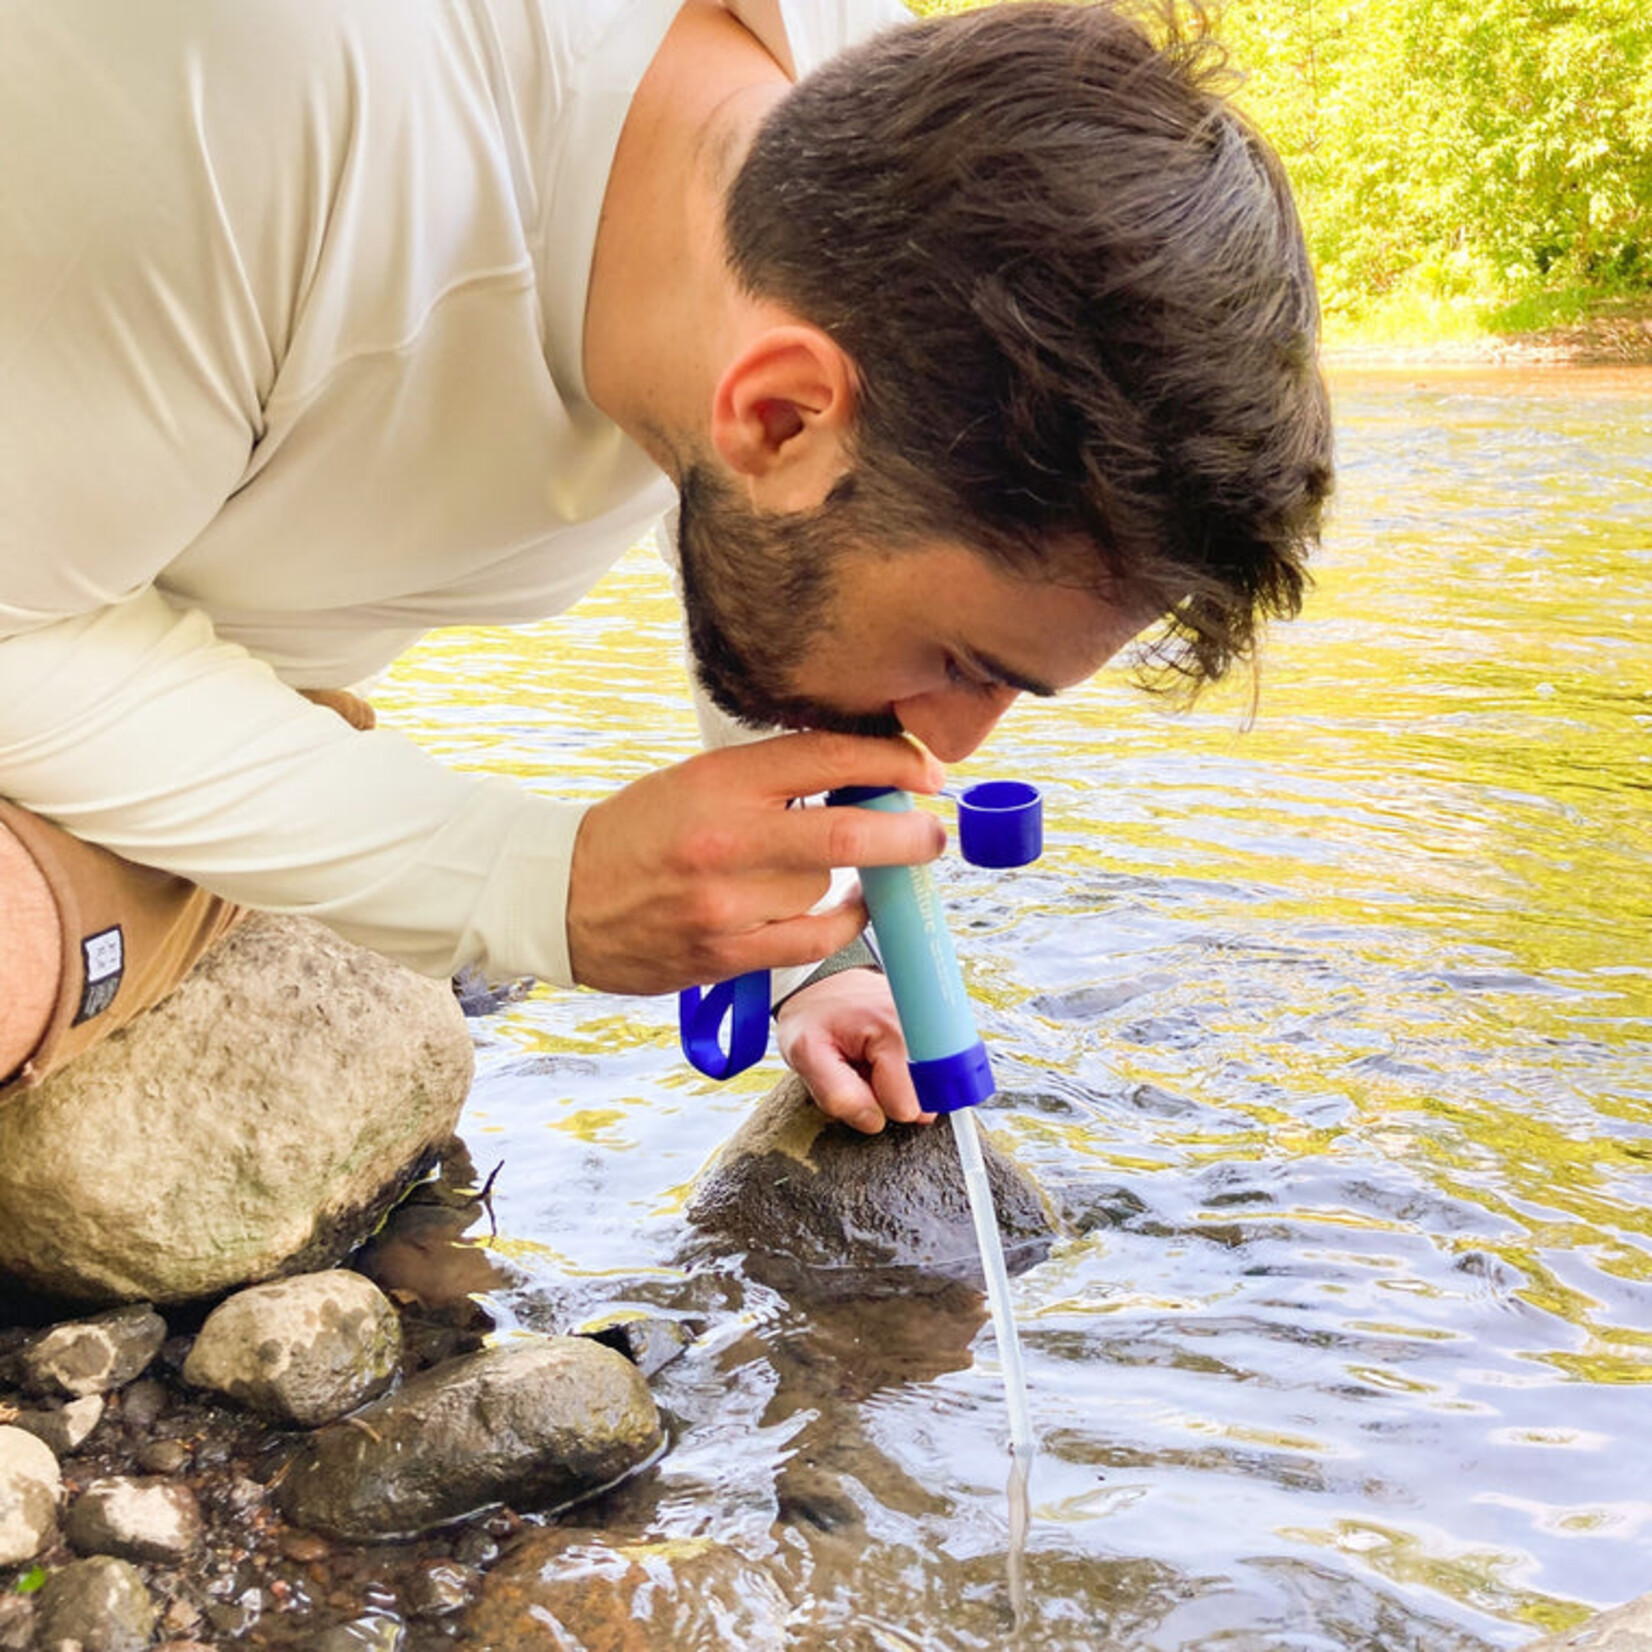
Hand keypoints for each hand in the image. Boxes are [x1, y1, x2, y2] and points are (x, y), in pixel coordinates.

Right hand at [566, 731, 944, 995]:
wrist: (561, 895)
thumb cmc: (639, 831)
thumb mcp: (698, 780)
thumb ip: (773, 779)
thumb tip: (865, 779)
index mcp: (719, 780)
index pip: (826, 757)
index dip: (892, 762)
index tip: (927, 772)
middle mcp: (725, 837)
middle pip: (846, 832)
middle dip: (908, 834)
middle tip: (933, 833)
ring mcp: (724, 901)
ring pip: (825, 887)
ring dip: (846, 879)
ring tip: (829, 870)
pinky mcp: (723, 952)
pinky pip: (812, 940)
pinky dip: (842, 923)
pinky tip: (850, 909)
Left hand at [774, 967, 934, 1133]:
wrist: (822, 983)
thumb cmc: (813, 1016)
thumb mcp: (805, 1054)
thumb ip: (836, 1095)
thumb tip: (874, 1120)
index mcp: (897, 1034)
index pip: (905, 1107)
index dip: (874, 1101)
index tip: (857, 1075)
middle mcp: (927, 1028)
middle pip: (921, 1101)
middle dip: (888, 1093)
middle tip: (863, 1066)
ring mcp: (936, 1028)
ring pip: (925, 1090)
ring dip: (896, 1083)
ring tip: (871, 1058)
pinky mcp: (938, 1030)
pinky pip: (930, 1074)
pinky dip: (907, 1073)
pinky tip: (886, 1054)